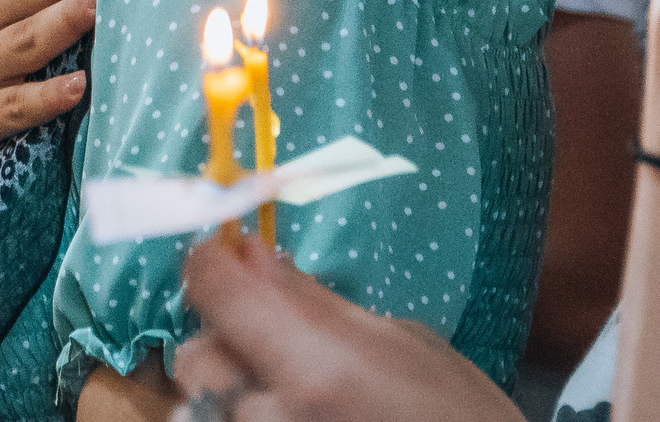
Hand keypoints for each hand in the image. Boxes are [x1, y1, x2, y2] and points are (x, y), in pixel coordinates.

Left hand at [171, 235, 522, 421]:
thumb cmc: (463, 417)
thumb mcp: (404, 342)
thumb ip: (316, 302)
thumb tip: (252, 254)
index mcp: (312, 366)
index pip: (211, 288)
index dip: (215, 262)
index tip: (228, 256)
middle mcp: (269, 417)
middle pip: (196, 354)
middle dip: (228, 337)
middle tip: (279, 341)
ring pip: (200, 404)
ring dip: (235, 391)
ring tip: (298, 397)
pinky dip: (246, 414)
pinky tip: (297, 414)